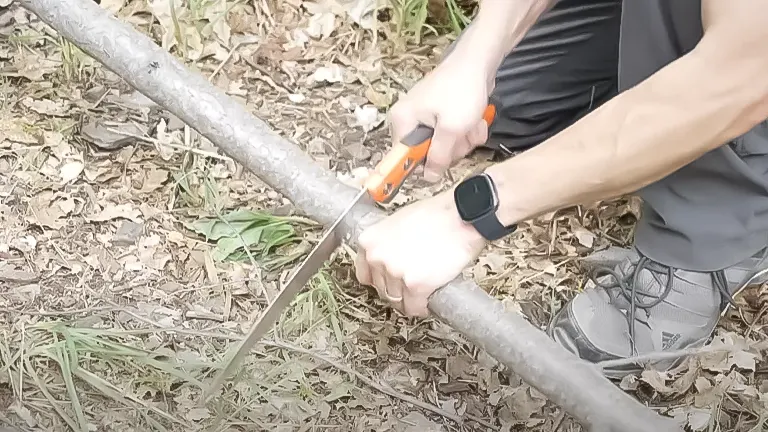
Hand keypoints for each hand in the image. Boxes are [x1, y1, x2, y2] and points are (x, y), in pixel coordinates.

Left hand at [354, 191, 486, 316]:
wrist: (460, 216)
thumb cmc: (436, 214)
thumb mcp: (398, 222)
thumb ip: (388, 242)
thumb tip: (392, 257)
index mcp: (370, 241)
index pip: (365, 274)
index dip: (381, 279)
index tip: (389, 281)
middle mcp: (377, 258)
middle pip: (381, 289)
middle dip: (397, 289)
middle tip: (410, 284)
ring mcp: (395, 273)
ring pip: (397, 301)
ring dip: (410, 300)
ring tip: (422, 292)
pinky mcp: (416, 286)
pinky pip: (415, 308)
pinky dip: (422, 308)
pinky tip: (429, 300)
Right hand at [388, 33, 496, 181]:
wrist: (479, 60)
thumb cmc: (462, 90)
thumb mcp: (452, 129)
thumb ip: (439, 156)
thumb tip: (428, 178)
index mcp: (403, 120)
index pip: (402, 157)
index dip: (418, 167)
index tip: (432, 171)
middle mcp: (410, 118)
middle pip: (427, 154)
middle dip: (450, 148)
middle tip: (461, 134)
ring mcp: (427, 116)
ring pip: (444, 146)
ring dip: (463, 139)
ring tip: (471, 122)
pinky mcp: (442, 114)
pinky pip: (453, 134)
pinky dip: (466, 130)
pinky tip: (474, 119)